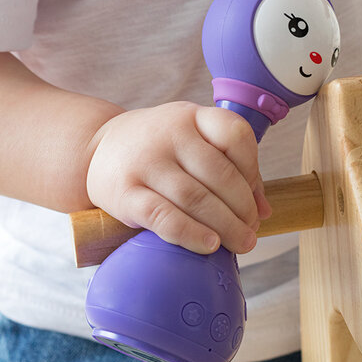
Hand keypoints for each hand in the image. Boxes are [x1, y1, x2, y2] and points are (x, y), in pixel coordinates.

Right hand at [86, 102, 271, 254]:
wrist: (97, 149)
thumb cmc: (158, 150)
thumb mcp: (192, 142)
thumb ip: (229, 168)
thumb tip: (264, 211)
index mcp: (191, 116)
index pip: (235, 134)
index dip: (253, 170)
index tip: (254, 198)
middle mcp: (169, 132)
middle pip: (219, 174)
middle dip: (243, 209)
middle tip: (250, 232)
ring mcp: (145, 161)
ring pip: (196, 198)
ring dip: (225, 226)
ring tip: (239, 244)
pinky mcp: (125, 192)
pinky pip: (164, 217)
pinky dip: (191, 234)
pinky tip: (209, 245)